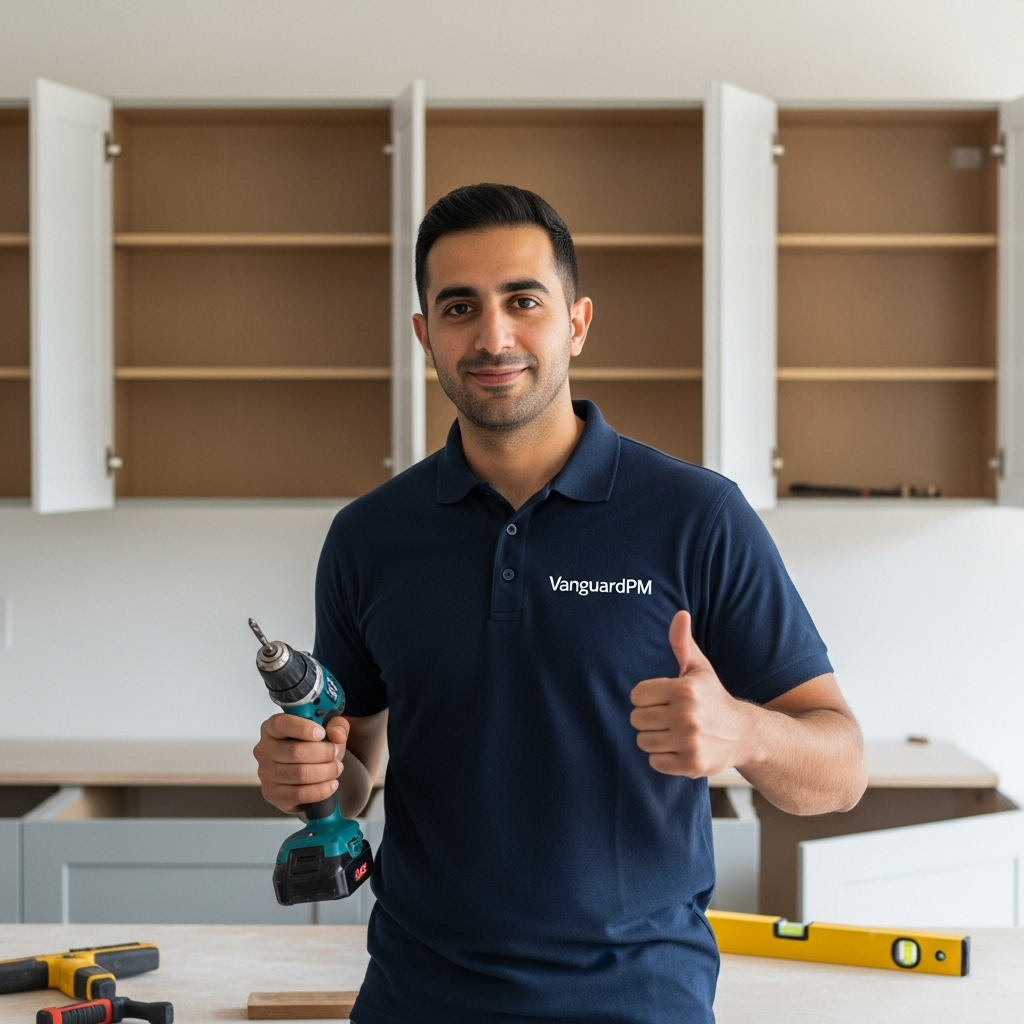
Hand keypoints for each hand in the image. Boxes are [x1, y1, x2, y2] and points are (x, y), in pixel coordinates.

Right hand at [253, 713, 348, 813]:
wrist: (309, 775)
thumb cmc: (315, 747)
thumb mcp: (329, 730)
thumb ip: (337, 725)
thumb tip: (337, 733)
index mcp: (272, 728)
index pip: (280, 724)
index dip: (302, 728)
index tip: (322, 733)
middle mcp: (264, 750)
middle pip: (295, 752)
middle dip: (324, 753)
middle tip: (336, 753)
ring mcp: (265, 774)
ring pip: (300, 773)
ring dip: (325, 771)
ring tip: (337, 768)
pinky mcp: (272, 794)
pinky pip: (299, 794)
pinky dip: (320, 790)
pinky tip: (332, 784)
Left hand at [630, 610, 751, 776]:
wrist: (744, 734)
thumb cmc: (713, 697)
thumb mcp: (699, 668)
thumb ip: (682, 642)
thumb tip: (679, 614)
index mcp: (685, 689)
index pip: (637, 695)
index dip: (646, 698)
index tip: (661, 699)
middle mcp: (687, 715)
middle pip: (637, 719)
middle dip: (649, 718)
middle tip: (667, 717)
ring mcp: (690, 742)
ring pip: (643, 741)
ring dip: (654, 739)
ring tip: (673, 733)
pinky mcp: (692, 765)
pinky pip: (655, 762)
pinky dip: (663, 758)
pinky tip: (679, 748)